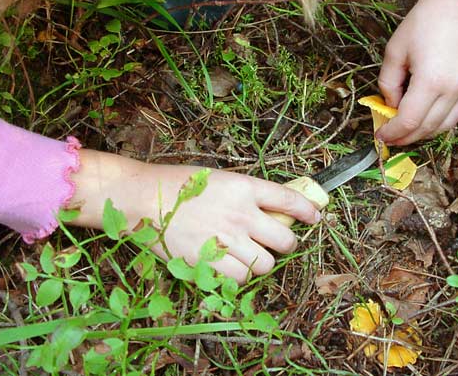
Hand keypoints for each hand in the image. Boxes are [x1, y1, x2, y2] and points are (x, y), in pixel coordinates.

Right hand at [69, 150, 320, 282]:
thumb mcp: (220, 178)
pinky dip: (240, 276)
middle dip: (287, 243)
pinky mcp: (209, 261)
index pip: (291, 200)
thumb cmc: (177, 184)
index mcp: (245, 187)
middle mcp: (241, 214)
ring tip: (248, 255)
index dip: (310, 211)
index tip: (316, 217)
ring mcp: (227, 239)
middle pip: (286, 239)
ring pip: (267, 264)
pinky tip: (230, 266)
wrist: (141, 198)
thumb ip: (248, 193)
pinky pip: (242, 279)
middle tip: (277, 242)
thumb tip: (275, 208)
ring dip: (262, 262)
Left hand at [376, 0, 457, 144]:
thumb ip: (388, 84)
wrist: (457, 2)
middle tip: (390, 136)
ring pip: (445, 127)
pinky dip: (443, 123)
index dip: (392, 133)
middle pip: (427, 129)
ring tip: (407, 129)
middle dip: (405, 137)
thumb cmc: (423, 22)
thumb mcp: (394, 51)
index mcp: (430, 82)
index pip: (409, 122)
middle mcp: (452, 90)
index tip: (380, 136)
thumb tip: (391, 106)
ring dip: (424, 133)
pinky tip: (429, 118)